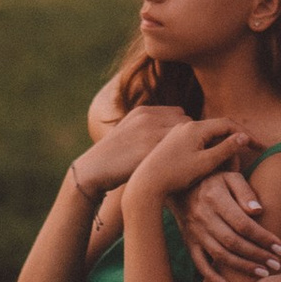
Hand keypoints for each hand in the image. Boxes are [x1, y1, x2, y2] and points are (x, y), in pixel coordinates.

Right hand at [68, 104, 187, 199]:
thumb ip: (149, 125)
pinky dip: (182, 158)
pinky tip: (178, 169)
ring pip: (185, 135)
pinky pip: (177, 149)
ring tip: (184, 163)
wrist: (93, 170)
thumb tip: (170, 130)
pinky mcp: (149, 150)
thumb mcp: (129, 131)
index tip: (180, 146)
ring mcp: (149, 132)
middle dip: (187, 137)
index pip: (179, 113)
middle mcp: (148, 117)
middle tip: (186, 156)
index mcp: (143, 111)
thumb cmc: (113, 157)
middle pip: (185, 122)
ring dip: (187, 147)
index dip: (182, 130)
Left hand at [124, 113, 247, 201]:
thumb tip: (242, 137)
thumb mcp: (205, 163)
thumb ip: (225, 148)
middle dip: (231, 146)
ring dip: (219, 151)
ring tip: (222, 170)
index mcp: (195, 127)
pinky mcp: (170, 143)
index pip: (228, 124)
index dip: (247, 135)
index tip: (261, 146)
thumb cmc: (175, 174)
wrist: (145, 183)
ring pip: (206, 138)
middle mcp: (185, 125)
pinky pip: (195, 143)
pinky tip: (206, 169)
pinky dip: (206, 153)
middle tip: (236, 166)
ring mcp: (176, 133)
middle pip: (217, 131)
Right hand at [178, 155, 280, 281]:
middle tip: (276, 264)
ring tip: (262, 273)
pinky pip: (199, 264)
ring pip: (220, 255)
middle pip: (233, 242)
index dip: (263, 237)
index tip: (280, 247)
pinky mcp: (189, 242)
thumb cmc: (213, 179)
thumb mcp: (229, 176)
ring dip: (242, 267)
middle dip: (257, 255)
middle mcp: (203, 216)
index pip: (243, 223)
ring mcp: (194, 232)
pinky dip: (212, 278)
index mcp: (215, 198)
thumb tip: (257, 211)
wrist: (178, 185)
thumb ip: (245, 191)